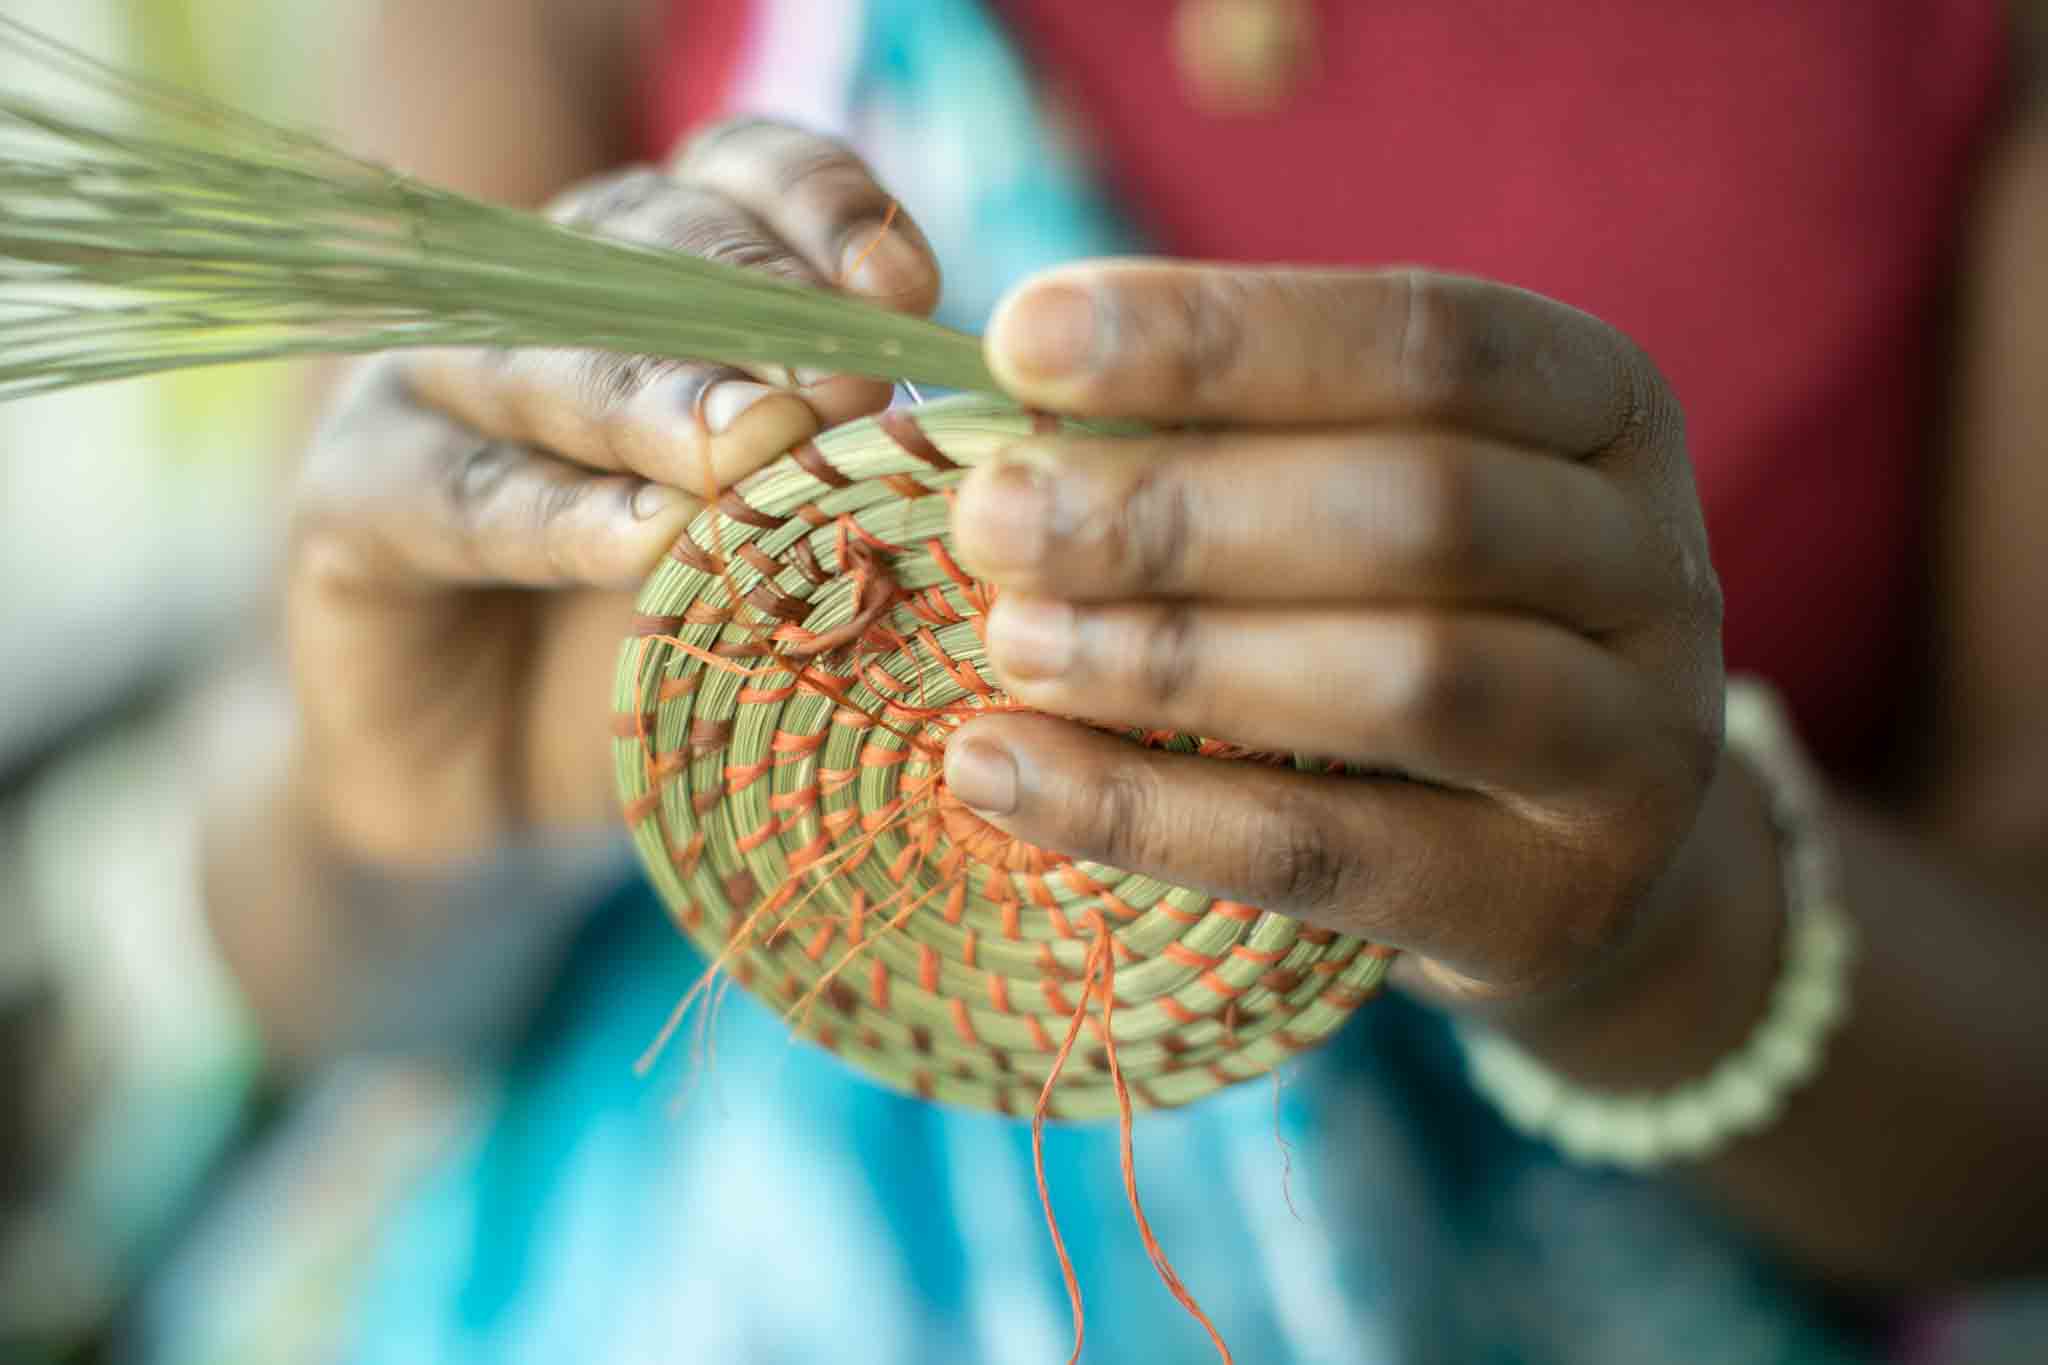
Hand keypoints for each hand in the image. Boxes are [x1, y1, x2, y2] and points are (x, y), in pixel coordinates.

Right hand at [288, 120, 939, 864]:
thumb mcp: (789, 559)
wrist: (500, 781)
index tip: (907, 282)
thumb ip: (849, 483)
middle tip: (845, 381)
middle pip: (647, 256)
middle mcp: (544, 305)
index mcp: (661, 275)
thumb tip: (957, 444)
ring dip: (659, 401)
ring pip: (546, 364)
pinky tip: (644, 541)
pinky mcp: (351, 503)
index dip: (820, 210)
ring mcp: (432, 392)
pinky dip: (556, 517)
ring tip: (753, 449)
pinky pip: (458, 496)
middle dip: (755, 312)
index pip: (738, 180)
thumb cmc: (680, 648)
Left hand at [944, 263, 1728, 1011]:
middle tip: (990, 517)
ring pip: (1406, 680)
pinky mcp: (1549, 904)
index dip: (1218, 336)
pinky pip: (1329, 856)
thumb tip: (1002, 408)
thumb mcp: (1375, 497)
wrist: (1580, 856)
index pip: (1426, 339)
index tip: (1020, 341)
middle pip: (1421, 508)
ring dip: (1173, 655)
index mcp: (1605, 410)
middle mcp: (1653, 565)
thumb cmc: (1426, 618)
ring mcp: (1631, 747)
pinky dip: (1145, 815)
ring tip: (1007, 642)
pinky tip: (999, 773)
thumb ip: (1241, 440)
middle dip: (1178, 508)